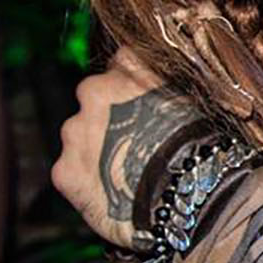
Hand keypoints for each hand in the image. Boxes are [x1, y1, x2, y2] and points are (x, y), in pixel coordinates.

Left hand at [52, 51, 200, 247]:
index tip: (146, 101)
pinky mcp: (64, 171)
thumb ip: (169, 86)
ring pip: (80, 137)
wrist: (182, 198)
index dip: (136, 84)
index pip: (124, 63)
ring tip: (127, 173)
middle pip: (95, 100)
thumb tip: (166, 83)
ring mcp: (74, 133)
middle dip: (111, 117)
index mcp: (127, 71)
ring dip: (97, 148)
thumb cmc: (199, 148)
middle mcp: (92, 94)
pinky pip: (72, 173)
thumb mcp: (194, 101)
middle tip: (138, 142)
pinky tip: (113, 194)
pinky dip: (88, 181)